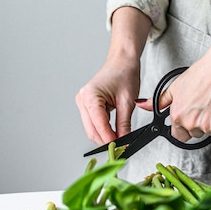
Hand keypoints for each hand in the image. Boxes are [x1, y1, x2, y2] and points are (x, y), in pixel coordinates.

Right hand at [76, 7, 150, 144]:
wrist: (122, 61)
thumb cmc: (124, 74)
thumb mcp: (127, 102)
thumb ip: (124, 124)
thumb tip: (124, 141)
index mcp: (90, 96)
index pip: (99, 126)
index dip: (111, 140)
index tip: (122, 148)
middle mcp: (82, 100)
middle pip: (92, 131)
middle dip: (107, 141)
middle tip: (122, 148)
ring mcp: (83, 103)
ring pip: (92, 130)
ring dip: (105, 137)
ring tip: (120, 141)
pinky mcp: (87, 106)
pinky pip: (94, 124)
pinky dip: (104, 130)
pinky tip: (114, 133)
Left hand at [136, 31, 210, 141]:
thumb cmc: (202, 74)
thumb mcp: (175, 87)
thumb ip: (159, 101)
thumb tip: (143, 105)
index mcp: (177, 115)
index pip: (177, 135)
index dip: (182, 127)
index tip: (188, 118)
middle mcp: (191, 123)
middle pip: (193, 134)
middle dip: (196, 125)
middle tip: (202, 108)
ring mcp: (207, 126)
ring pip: (207, 132)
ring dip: (209, 123)